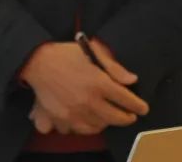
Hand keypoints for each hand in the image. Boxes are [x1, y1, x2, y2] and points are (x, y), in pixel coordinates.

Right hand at [20, 41, 148, 134]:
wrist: (37, 62)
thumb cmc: (67, 53)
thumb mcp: (93, 51)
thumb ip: (114, 67)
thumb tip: (132, 80)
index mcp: (99, 82)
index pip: (125, 99)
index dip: (138, 105)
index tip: (143, 108)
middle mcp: (89, 101)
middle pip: (115, 117)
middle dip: (126, 118)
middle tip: (130, 116)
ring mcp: (75, 113)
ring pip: (98, 127)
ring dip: (107, 123)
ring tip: (109, 118)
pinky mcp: (62, 119)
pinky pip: (79, 130)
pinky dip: (87, 128)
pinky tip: (89, 121)